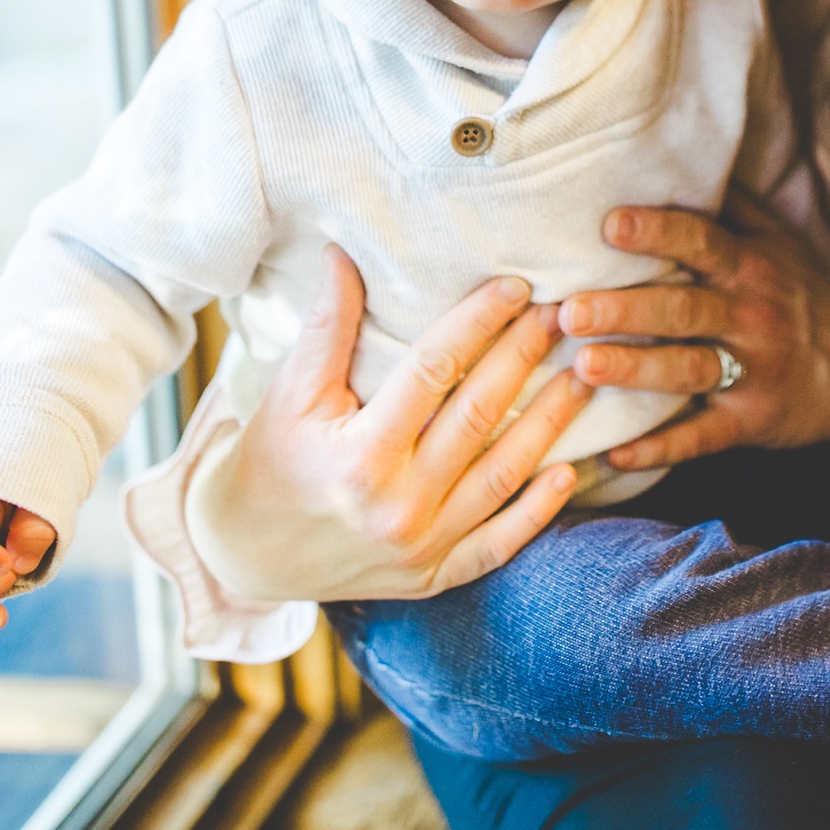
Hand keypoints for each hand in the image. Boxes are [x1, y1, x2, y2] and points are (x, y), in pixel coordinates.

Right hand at [190, 245, 593, 602]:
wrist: (244, 557)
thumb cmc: (270, 461)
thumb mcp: (290, 391)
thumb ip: (326, 325)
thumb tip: (343, 251)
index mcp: (360, 454)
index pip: (435, 370)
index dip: (478, 322)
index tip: (517, 286)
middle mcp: (396, 504)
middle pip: (479, 416)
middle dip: (524, 358)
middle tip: (565, 315)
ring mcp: (420, 548)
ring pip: (502, 476)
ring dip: (550, 424)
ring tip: (585, 375)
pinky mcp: (433, 577)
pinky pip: (498, 544)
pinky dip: (537, 513)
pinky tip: (569, 472)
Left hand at [559, 198, 829, 473]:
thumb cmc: (809, 297)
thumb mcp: (780, 242)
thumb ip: (730, 206)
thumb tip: (678, 154)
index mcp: (752, 267)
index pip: (702, 242)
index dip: (658, 232)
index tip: (609, 224)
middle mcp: (751, 317)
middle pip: (684, 309)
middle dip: (627, 310)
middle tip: (571, 310)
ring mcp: (752, 372)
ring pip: (689, 371)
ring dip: (636, 371)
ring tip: (584, 368)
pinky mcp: (750, 422)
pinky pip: (702, 438)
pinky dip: (660, 448)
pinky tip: (615, 453)